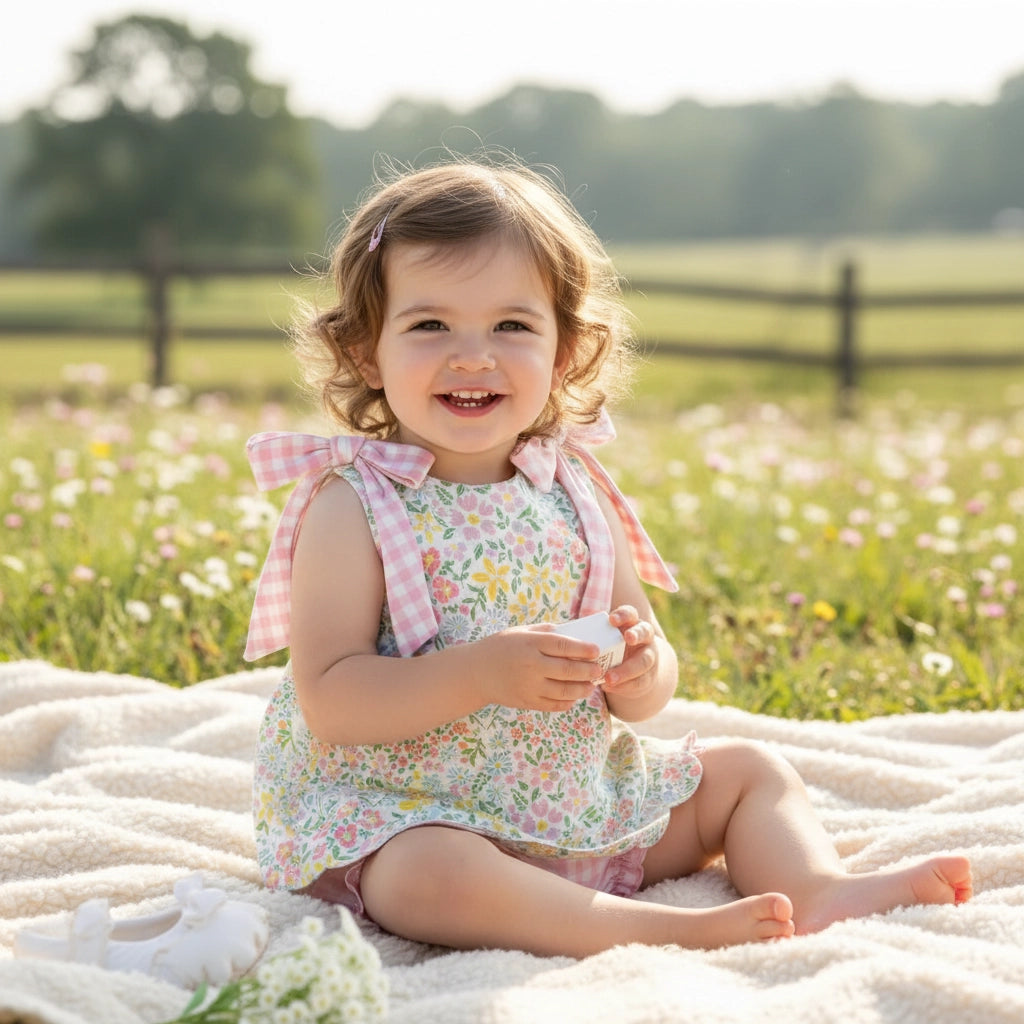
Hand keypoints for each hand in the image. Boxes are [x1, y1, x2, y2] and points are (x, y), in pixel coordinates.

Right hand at [477, 625, 604, 711]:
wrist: (476, 672)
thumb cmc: (502, 647)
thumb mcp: (521, 631)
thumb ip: (547, 631)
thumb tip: (574, 631)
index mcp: (530, 643)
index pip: (563, 645)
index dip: (583, 648)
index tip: (596, 650)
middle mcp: (531, 665)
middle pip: (568, 670)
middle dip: (589, 671)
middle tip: (599, 670)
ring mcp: (529, 685)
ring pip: (565, 691)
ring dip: (582, 689)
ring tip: (591, 686)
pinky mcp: (527, 701)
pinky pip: (554, 705)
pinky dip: (568, 702)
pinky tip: (574, 697)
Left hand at [598, 605, 659, 698]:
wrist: (636, 671)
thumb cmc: (612, 649)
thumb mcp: (605, 639)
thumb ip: (591, 636)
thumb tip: (558, 635)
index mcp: (631, 624)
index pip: (630, 614)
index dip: (623, 615)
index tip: (611, 619)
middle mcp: (644, 638)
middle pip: (644, 632)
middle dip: (636, 634)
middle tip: (627, 638)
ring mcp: (649, 657)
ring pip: (644, 661)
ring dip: (627, 670)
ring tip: (609, 678)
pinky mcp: (649, 676)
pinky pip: (640, 681)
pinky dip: (624, 686)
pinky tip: (609, 688)